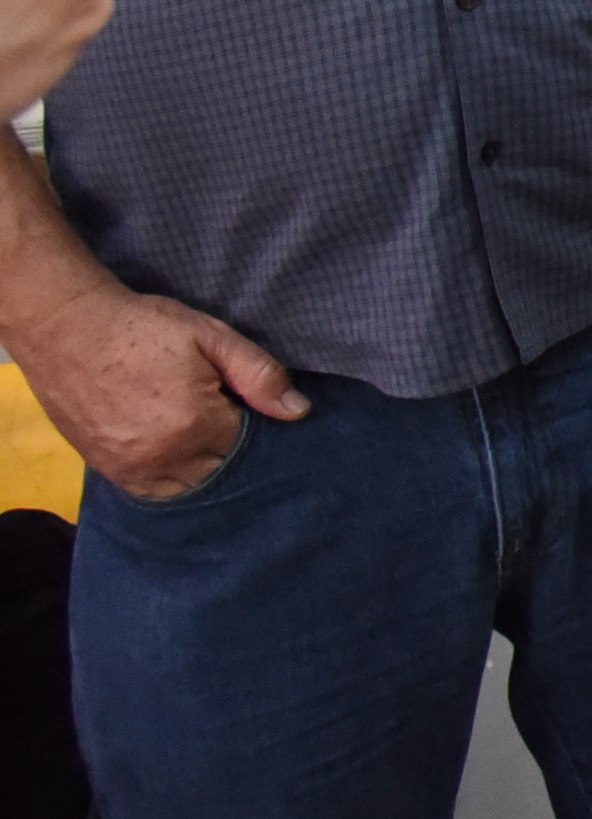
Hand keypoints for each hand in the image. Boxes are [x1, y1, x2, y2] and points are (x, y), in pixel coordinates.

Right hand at [17, 278, 306, 501]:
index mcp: (196, 424)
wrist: (66, 328)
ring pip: (187, 486)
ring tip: (203, 437)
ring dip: (203, 469)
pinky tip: (178, 456)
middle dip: (231, 451)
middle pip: (219, 471)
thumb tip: (298, 411)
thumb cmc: (142, 327)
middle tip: (229, 420)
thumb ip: (258, 375)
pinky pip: (152, 491)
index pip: (249, 446)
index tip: (252, 409)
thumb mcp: (210, 336)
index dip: (256, 428)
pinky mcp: (106, 469)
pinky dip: (171, 479)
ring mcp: (131, 468)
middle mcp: (164, 457)